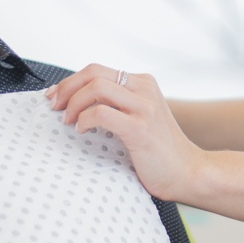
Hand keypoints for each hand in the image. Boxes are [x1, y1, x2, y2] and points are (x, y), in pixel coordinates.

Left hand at [47, 64, 203, 202]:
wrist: (190, 172)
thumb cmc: (160, 150)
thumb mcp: (140, 116)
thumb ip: (119, 104)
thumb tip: (79, 101)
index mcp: (143, 83)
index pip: (97, 70)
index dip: (71, 81)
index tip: (55, 96)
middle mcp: (144, 89)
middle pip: (93, 73)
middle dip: (66, 88)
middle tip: (54, 106)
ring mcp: (144, 107)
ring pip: (96, 88)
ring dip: (73, 103)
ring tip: (68, 120)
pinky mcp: (140, 128)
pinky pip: (101, 114)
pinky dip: (84, 120)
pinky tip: (81, 130)